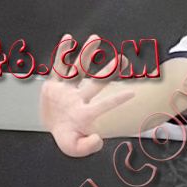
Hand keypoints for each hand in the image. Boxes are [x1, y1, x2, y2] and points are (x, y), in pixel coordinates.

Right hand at [39, 33, 134, 156]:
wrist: (54, 132)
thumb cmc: (68, 141)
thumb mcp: (75, 149)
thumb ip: (88, 147)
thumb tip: (98, 138)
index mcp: (85, 115)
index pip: (103, 106)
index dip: (117, 100)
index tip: (133, 93)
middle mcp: (78, 100)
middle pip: (95, 83)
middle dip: (109, 71)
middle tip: (123, 59)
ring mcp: (66, 91)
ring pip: (78, 69)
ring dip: (87, 54)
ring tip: (96, 37)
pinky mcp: (53, 86)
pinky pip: (57, 67)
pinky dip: (61, 53)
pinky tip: (67, 38)